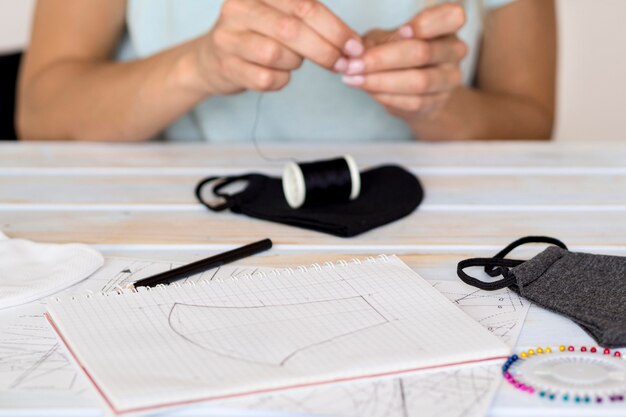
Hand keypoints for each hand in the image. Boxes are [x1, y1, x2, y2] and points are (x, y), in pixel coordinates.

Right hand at [197, 0, 363, 94]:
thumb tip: (351, 43)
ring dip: (295, 63)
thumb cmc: (256, 35)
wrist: (210, 59)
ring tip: (293, 61)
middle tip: (342, 63)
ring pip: (277, 55)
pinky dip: (280, 80)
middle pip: (292, 30)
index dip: (335, 28)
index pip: (304, 5)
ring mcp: (229, 38)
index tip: (354, 46)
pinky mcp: (226, 66)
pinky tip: (277, 74)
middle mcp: (239, 8)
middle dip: (324, 49)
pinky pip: (266, 79)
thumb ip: (310, 19)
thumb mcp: (279, 14)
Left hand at [342, 4, 466, 118]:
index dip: (426, 24)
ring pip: (418, 81)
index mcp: (446, 27)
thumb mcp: (387, 40)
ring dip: (380, 81)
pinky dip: (385, 96)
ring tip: (353, 78)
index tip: (401, 31)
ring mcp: (449, 79)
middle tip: (352, 64)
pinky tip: (367, 90)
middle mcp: (455, 51)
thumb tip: (354, 51)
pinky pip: (412, 102)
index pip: (452, 17)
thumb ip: (377, 41)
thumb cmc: (399, 55)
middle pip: (422, 53)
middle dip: (382, 59)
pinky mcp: (438, 103)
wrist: (416, 92)